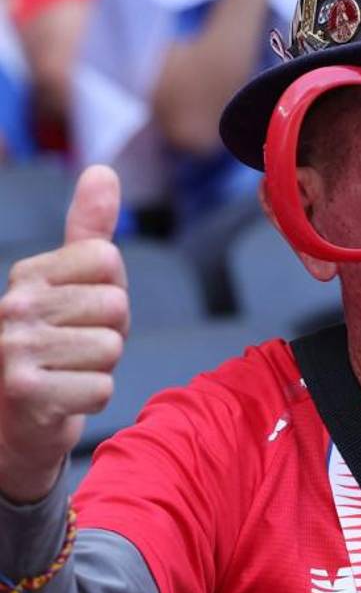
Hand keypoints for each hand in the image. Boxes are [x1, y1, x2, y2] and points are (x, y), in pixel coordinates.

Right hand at [0, 166, 127, 503]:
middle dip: (108, 334)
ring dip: (99, 368)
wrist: (13, 422)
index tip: (81, 314)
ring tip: (67, 373)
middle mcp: (13, 305)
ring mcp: (13, 348)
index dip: (109, 292)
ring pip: (110, 348)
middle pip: (114, 305)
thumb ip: (88, 232)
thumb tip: (103, 170)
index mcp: (27, 275)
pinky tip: (62, 399)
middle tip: (75, 351)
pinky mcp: (25, 392)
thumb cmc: (54, 347)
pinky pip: (101, 387)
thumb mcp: (71, 285)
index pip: (106, 259)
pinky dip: (90, 398)